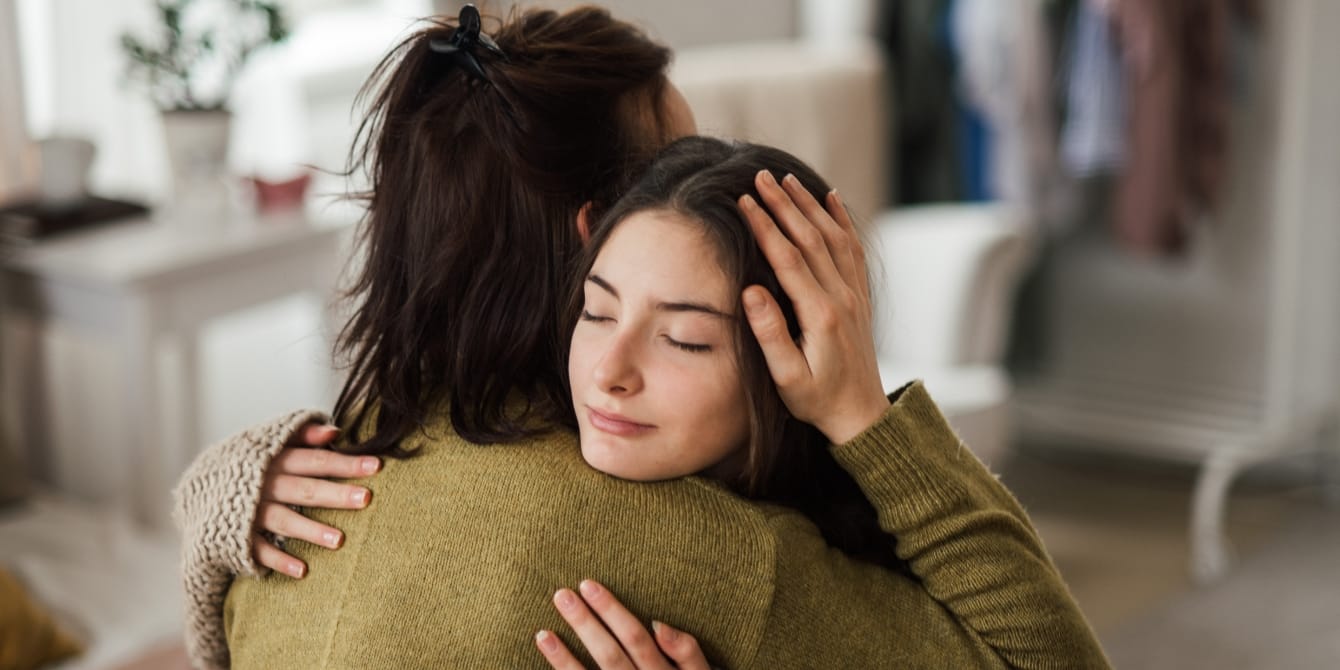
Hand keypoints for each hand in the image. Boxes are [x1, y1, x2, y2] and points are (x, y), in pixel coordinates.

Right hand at [251, 423, 380, 577]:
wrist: (198, 488)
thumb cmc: (252, 464)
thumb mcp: (271, 442)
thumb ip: (304, 435)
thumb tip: (336, 432)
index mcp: (274, 458)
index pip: (315, 460)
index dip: (345, 462)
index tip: (376, 465)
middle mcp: (263, 484)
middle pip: (303, 488)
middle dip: (334, 493)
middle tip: (365, 499)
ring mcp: (249, 511)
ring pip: (283, 519)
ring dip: (310, 530)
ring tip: (339, 540)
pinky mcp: (237, 535)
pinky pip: (258, 549)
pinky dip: (278, 560)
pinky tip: (302, 570)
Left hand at [535, 580, 708, 669]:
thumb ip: (687, 651)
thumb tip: (657, 623)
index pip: (635, 637)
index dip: (611, 611)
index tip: (588, 585)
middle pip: (609, 655)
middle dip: (584, 623)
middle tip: (560, 594)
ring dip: (564, 659)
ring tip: (542, 634)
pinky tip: (551, 661)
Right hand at [738, 170, 888, 443]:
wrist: (861, 414)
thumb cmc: (817, 400)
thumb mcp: (787, 378)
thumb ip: (770, 334)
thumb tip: (751, 291)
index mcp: (820, 315)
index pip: (789, 259)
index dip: (766, 227)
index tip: (745, 201)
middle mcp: (842, 297)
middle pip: (811, 238)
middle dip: (784, 204)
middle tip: (760, 176)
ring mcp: (854, 294)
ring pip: (833, 237)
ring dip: (809, 205)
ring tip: (787, 178)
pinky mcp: (859, 296)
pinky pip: (852, 248)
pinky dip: (841, 220)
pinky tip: (830, 198)